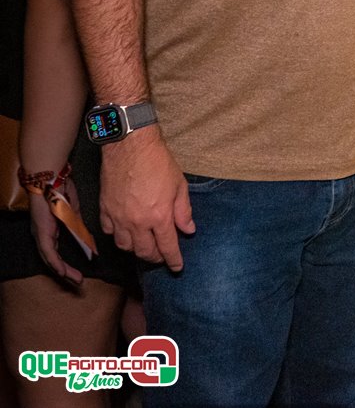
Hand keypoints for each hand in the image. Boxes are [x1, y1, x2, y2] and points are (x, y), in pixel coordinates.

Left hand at [29, 182, 83, 284]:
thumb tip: (92, 245)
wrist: (51, 177)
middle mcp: (43, 234)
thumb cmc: (62, 189)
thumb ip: (81, 230)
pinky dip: (55, 263)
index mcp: (51, 229)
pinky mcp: (41, 232)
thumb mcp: (75, 213)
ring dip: (61, 271)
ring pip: (48, 259)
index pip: (57, 251)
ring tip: (74, 279)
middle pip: (52, 259)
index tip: (80, 271)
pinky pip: (47, 252)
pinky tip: (63, 271)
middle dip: (65, 272)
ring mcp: (40, 233)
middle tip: (78, 281)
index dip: (67, 263)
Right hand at [99, 127, 193, 269]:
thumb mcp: (179, 185)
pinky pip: (108, 232)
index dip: (174, 261)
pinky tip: (125, 233)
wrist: (130, 146)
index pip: (167, 247)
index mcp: (158, 217)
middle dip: (155, 258)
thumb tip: (188, 230)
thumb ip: (184, 211)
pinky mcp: (104, 210)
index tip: (177, 268)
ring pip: (124, 246)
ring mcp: (118, 218)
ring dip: (136, 250)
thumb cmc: (158, 163)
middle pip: (144, 252)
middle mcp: (136, 222)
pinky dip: (117, 237)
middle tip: (162, 257)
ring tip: (145, 246)